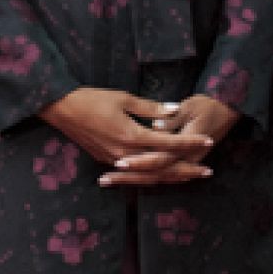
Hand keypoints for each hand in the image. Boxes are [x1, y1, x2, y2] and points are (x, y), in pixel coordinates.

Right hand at [38, 88, 213, 187]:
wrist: (62, 109)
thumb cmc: (93, 98)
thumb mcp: (124, 98)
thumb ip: (151, 108)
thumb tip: (175, 111)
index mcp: (131, 135)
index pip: (168, 143)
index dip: (190, 142)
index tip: (209, 140)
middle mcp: (125, 153)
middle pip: (162, 167)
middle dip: (187, 169)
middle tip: (208, 170)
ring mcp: (115, 160)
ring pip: (149, 174)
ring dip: (171, 175)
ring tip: (191, 175)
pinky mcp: (107, 160)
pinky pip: (135, 173)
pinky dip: (152, 174)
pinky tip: (163, 173)